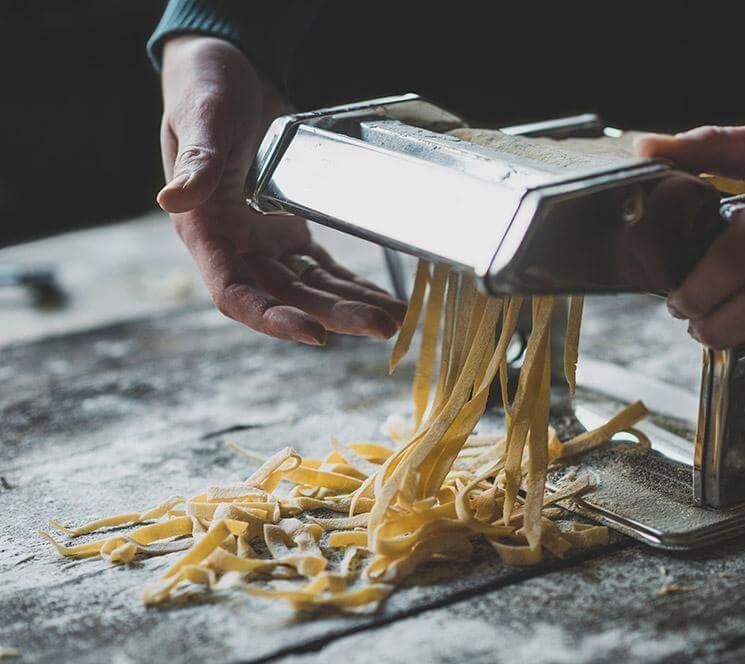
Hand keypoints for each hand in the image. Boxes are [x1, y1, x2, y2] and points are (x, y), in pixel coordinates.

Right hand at [158, 36, 404, 345]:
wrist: (230, 71)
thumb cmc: (205, 89)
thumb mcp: (201, 119)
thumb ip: (197, 163)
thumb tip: (170, 199)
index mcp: (206, 230)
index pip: (235, 292)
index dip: (271, 319)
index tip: (314, 334)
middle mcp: (235, 244)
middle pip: (285, 297)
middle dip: (333, 316)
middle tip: (383, 327)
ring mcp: (264, 240)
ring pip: (309, 287)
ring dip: (349, 306)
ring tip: (395, 320)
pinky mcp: (288, 228)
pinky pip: (322, 267)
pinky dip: (351, 284)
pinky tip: (384, 297)